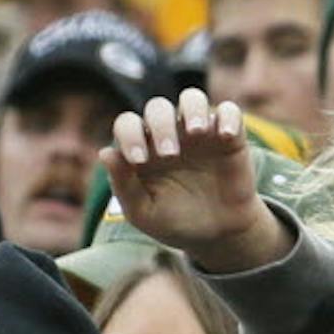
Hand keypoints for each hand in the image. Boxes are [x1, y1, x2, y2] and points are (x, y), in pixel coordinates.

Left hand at [103, 91, 289, 274]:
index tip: (138, 160)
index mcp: (142, 148)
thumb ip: (123, 185)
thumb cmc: (173, 221)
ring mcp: (198, 132)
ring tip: (196, 132)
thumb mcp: (143, 212)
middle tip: (169, 154)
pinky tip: (225, 136)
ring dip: (192, 109)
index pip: (127, 124)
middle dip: (160, 125)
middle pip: (158, 108)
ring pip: (191, 99)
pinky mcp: (229, 137)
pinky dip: (228, 117)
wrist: (215, 235)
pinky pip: (229, 111)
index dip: (129, 135)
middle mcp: (168, 133)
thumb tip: (104, 153)